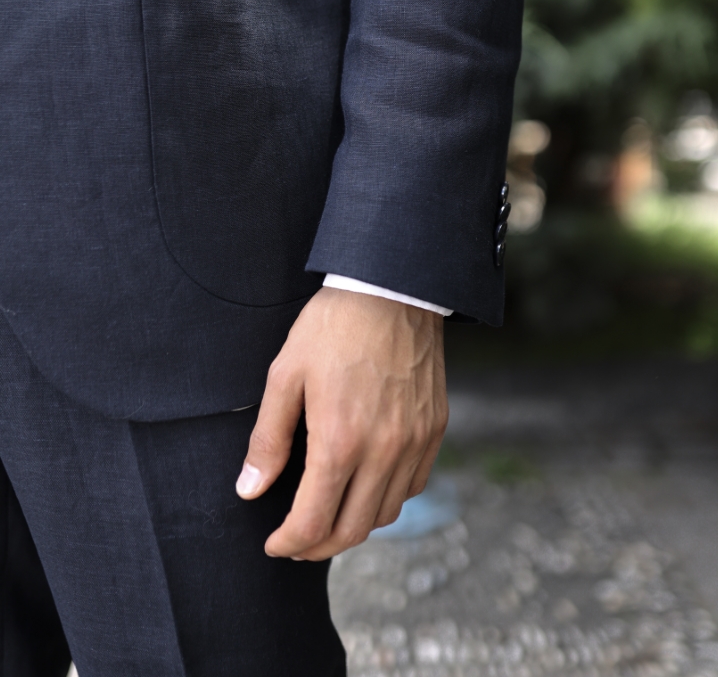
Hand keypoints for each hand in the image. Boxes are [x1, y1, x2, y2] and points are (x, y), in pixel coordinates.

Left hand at [235, 286, 447, 560]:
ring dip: (353, 525)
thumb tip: (250, 490)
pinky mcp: (434, 428)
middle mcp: (383, 451)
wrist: (392, 288)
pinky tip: (368, 485)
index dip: (289, 542)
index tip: (274, 543)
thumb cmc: (333, 327)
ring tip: (329, 514)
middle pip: (352, 530)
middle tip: (297, 541)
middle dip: (318, 546)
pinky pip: (413, 485)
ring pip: (386, 513)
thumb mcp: (286, 375)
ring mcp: (414, 442)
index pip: (314, 521)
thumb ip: (268, 439)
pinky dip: (387, 499)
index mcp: (340, 441)